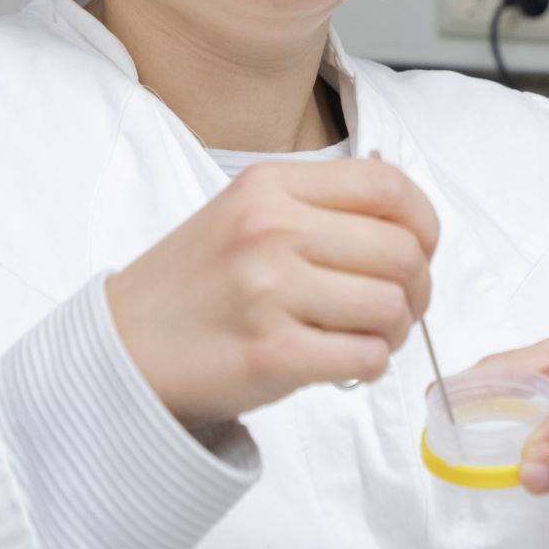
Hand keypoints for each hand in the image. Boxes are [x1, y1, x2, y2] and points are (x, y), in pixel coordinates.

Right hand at [104, 157, 437, 426]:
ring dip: (396, 330)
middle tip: (399, 306)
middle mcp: (271, 229)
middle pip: (401, 251)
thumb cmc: (196, 283)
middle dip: (418, 287)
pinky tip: (344, 360)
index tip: (421, 248)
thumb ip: (319, 208)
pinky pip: (366, 357)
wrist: (124, 346)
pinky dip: (371, 363)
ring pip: (391, 306)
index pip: (388, 186)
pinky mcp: (272, 353)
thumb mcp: (247, 213)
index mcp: (271, 185)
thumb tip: (410, 228)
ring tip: (368, 335)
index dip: (424, 222)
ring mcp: (270, 291)